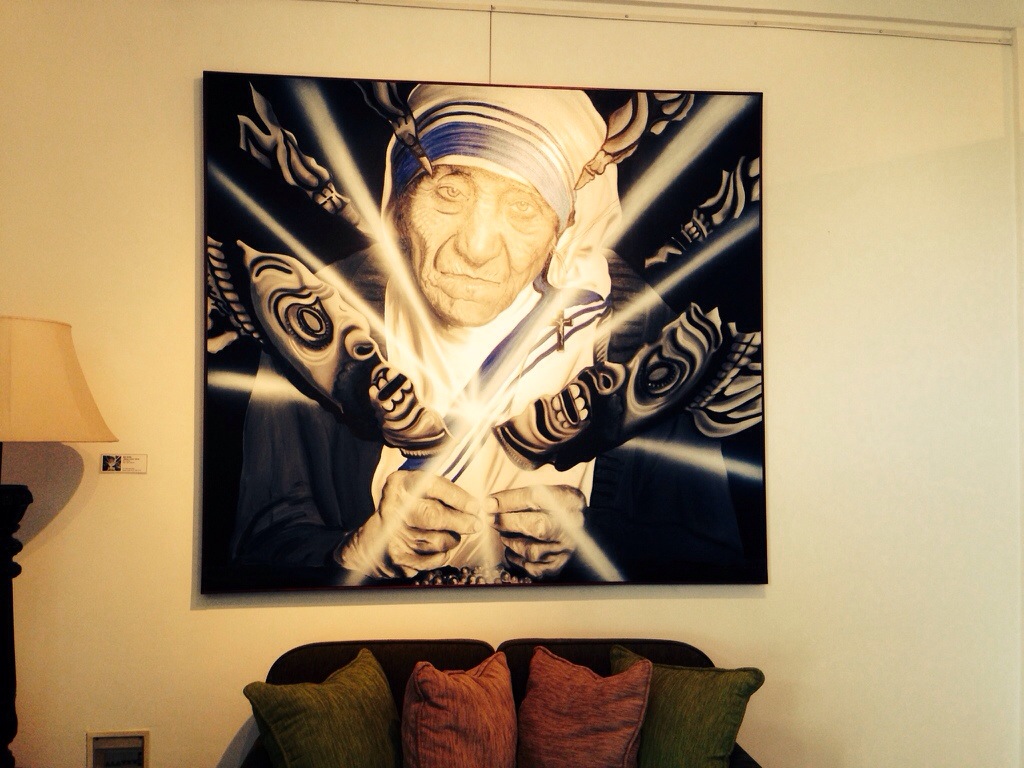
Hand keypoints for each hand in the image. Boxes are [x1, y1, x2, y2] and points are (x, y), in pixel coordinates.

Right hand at [338, 470, 481, 577]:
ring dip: (453, 539)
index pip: (433, 486)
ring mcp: (394, 536)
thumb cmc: (404, 511)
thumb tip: (474, 507)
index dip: (458, 497)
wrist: (370, 543)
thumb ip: (441, 491)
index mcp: (399, 485)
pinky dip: (444, 554)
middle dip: (461, 522)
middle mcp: (394, 509)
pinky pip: (435, 559)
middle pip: (434, 516)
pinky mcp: (399, 559)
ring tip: (453, 534)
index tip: (475, 506)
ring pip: (439, 540)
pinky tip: (442, 548)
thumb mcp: (416, 490)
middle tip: (476, 524)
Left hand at [489, 485, 585, 578]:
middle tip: (491, 519)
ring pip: (533, 550)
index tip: (489, 503)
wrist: (582, 526)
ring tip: (503, 534)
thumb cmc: (557, 506)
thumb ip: (523, 496)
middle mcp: (570, 526)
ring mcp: (565, 548)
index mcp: (568, 500)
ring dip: (511, 542)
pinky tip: (511, 551)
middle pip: (537, 526)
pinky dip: (517, 559)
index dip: (509, 501)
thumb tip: (491, 504)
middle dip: (508, 523)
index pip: (536, 498)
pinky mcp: (558, 564)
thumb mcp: (548, 491)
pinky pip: (534, 568)